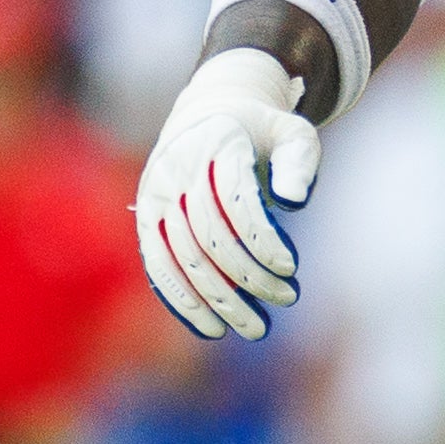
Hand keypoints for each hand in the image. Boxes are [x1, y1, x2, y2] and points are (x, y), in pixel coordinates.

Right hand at [138, 47, 320, 341]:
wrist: (206, 115)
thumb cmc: (261, 132)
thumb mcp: (292, 131)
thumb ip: (299, 161)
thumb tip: (294, 202)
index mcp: (215, 143)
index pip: (235, 200)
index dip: (261, 238)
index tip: (291, 268)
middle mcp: (177, 170)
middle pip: (209, 236)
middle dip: (248, 275)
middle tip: (287, 299)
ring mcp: (155, 196)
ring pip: (184, 258)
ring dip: (219, 299)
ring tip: (254, 327)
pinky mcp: (145, 219)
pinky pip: (159, 267)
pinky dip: (182, 301)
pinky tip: (211, 328)